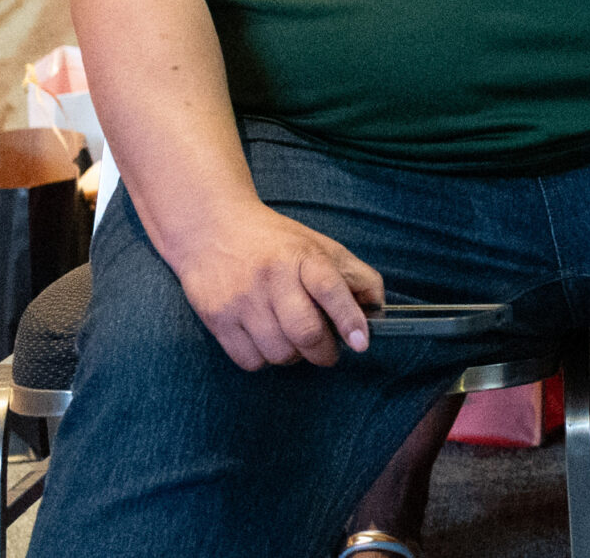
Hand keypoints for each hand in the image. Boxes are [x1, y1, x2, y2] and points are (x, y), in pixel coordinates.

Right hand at [163, 201, 383, 370]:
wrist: (211, 228)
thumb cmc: (274, 243)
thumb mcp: (320, 246)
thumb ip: (354, 275)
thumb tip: (378, 308)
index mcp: (302, 256)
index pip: (330, 289)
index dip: (349, 319)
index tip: (360, 342)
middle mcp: (271, 277)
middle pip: (305, 332)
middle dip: (325, 352)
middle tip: (329, 351)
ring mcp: (241, 300)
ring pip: (279, 352)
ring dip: (295, 356)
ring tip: (295, 340)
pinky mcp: (217, 319)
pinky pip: (250, 361)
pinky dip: (265, 360)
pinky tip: (268, 341)